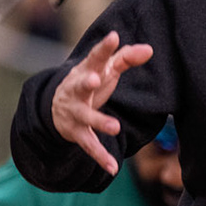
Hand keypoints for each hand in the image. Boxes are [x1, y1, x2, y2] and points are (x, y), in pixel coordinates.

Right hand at [52, 32, 153, 175]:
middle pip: (81, 85)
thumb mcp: (105, 69)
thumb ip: (126, 58)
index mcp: (86, 71)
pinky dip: (100, 157)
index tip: (112, 37)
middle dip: (86, 83)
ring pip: (86, 117)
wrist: (56, 108)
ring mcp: (76, 112)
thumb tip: (149, 49)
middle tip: (95, 80)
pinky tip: (112, 168)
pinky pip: (89, 145)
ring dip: (99, 122)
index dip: (104, 48)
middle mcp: (77, 90)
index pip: (95, 57)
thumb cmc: (89, 83)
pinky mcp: (77, 133)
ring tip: (115, 127)